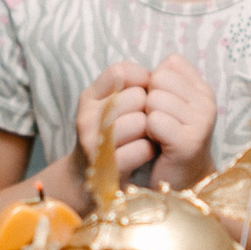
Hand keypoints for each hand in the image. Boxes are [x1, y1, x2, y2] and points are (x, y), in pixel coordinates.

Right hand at [70, 63, 154, 203]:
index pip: (121, 72)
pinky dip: (150, 150)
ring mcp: (93, 142)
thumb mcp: (113, 106)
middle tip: (149, 121)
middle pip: (136, 97)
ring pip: (140, 122)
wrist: (90, 180)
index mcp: (89, 97)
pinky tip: (147, 152)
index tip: (147, 94)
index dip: (142, 80)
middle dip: (150, 108)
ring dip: (152, 130)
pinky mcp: (106, 167)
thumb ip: (132, 85)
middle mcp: (86, 117)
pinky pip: (142, 148)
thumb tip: (164, 69)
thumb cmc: (112, 136)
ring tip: (149, 137)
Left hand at [142, 56, 216, 187]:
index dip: (154, 84)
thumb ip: (167, 80)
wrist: (180, 181)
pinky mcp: (189, 142)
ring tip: (156, 135)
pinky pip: (154, 121)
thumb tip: (162, 62)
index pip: (169, 64)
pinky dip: (148, 133)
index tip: (160, 107)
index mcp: (203, 90)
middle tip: (156, 123)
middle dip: (148, 99)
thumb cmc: (167, 141)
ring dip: (146, 117)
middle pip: (159, 78)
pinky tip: (156, 144)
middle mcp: (207, 103)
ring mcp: (201, 122)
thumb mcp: (170, 105)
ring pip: (154, 99)